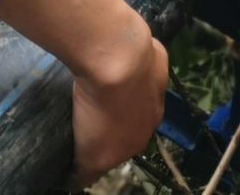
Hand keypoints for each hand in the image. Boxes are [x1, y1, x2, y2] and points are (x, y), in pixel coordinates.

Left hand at [68, 8, 167, 187]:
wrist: (118, 59)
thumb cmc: (101, 110)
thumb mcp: (90, 153)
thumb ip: (88, 171)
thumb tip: (81, 181)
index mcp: (139, 141)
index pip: (120, 151)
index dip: (103, 146)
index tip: (85, 136)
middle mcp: (155, 117)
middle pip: (132, 122)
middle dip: (116, 119)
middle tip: (91, 109)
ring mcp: (158, 87)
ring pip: (139, 94)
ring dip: (125, 92)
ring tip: (100, 83)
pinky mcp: (158, 60)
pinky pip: (143, 66)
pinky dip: (131, 66)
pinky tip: (113, 62)